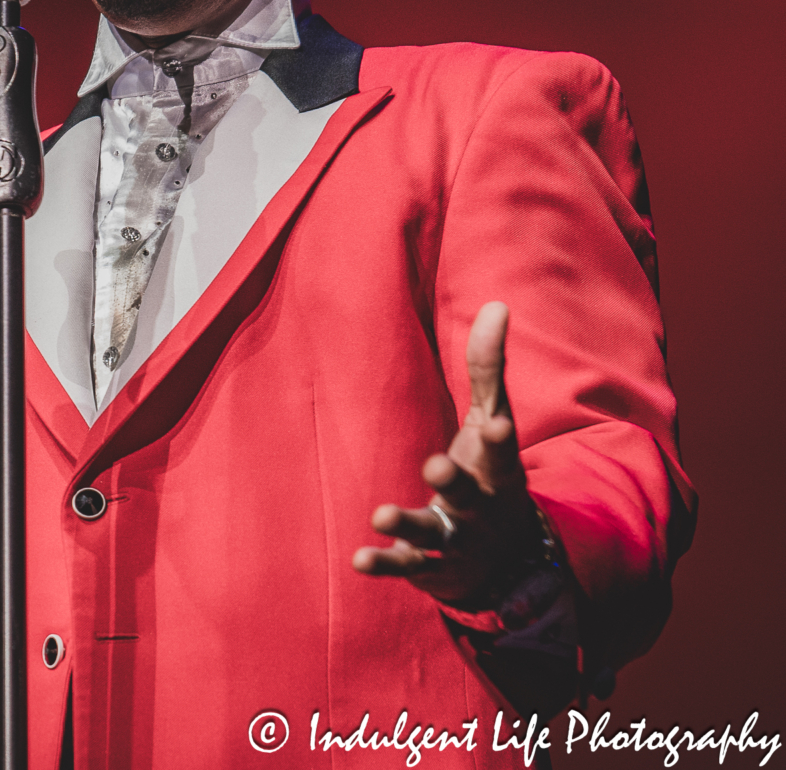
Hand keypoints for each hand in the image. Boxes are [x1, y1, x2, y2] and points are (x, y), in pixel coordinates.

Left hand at [352, 302, 544, 604]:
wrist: (508, 562)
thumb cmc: (490, 473)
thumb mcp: (493, 423)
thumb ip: (489, 368)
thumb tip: (497, 304)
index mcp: (496, 468)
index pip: (499, 449)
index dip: (498, 437)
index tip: (495, 423)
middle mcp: (479, 504)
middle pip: (467, 490)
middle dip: (453, 479)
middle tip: (434, 464)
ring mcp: (455, 538)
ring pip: (432, 532)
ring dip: (407, 523)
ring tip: (381, 514)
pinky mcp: (430, 564)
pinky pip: (407, 564)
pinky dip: (385, 562)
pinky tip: (358, 559)